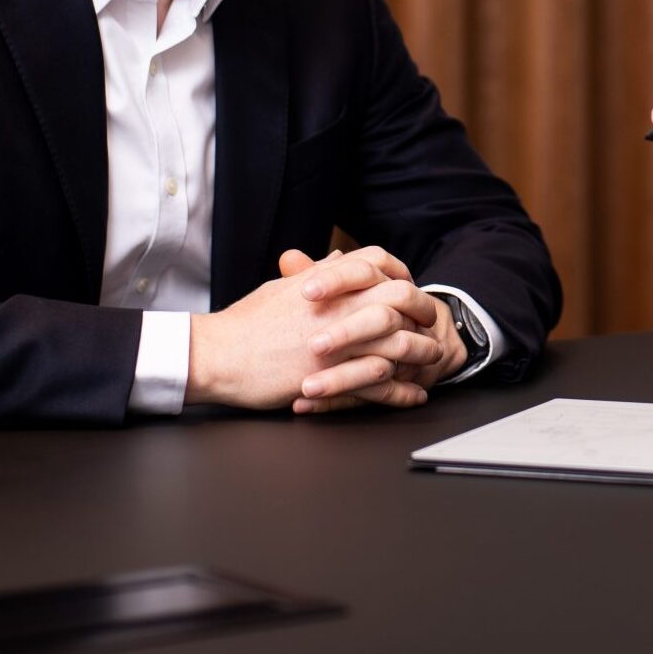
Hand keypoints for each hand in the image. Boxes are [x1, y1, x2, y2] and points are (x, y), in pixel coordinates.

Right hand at [186, 246, 444, 411]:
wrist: (218, 356)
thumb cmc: (244, 323)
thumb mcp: (282, 288)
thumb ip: (317, 274)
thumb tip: (339, 258)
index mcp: (327, 283)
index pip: (379, 264)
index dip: (401, 274)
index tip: (411, 289)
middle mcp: (339, 307)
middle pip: (401, 301)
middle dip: (423, 313)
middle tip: (434, 325)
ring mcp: (339, 342)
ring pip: (399, 343)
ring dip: (421, 353)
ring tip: (433, 361)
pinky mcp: (333, 376)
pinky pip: (381, 384)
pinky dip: (402, 391)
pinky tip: (414, 394)